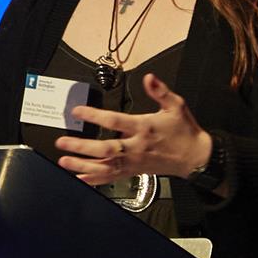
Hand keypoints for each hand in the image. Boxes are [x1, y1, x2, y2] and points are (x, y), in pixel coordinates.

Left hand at [54, 73, 209, 184]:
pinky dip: (95, 180)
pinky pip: (112, 177)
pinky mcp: (134, 171)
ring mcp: (134, 162)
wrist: (195, 158)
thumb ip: (160, 91)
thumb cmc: (184, 131)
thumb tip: (149, 77)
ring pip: (105, 166)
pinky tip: (80, 178)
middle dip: (82, 147)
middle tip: (62, 142)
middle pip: (105, 148)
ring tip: (64, 161)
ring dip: (83, 165)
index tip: (77, 111)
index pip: (114, 121)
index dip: (94, 116)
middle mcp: (136, 147)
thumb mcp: (176, 106)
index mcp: (144, 128)